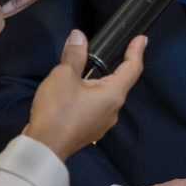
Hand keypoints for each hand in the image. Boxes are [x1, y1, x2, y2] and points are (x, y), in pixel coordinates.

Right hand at [25, 30, 145, 160]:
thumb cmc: (57, 111)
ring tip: (78, 75)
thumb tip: (79, 36)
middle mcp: (113, 110)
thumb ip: (74, 55)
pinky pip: (94, 108)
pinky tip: (73, 95)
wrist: (44, 148)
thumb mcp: (63, 76)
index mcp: (113, 94)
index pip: (132, 68)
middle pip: (117, 83)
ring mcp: (102, 124)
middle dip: (110, 67)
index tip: (141, 39)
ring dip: (95, 84)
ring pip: (104, 97)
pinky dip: (88, 97)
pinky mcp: (90, 131)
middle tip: (100, 53)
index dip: (136, 51)